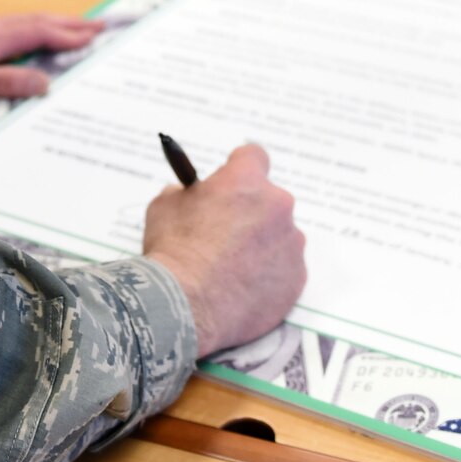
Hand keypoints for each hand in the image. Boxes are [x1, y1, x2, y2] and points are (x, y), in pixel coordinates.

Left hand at [0, 13, 101, 106]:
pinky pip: (12, 26)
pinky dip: (32, 29)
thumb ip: (6, 83)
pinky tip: (28, 36)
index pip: (43, 33)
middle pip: (39, 22)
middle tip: (99, 26)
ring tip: (73, 28)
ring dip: (53, 24)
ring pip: (25, 22)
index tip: (98, 35)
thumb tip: (46, 83)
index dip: (71, 35)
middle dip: (70, 24)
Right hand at [142, 144, 306, 357]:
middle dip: (251, 213)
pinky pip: (285, 269)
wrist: (186, 305)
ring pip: (279, 237)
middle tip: (226, 235)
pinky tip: (243, 290)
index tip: (230, 185)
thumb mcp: (164, 207)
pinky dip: (269, 276)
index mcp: (245, 180)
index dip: (239, 170)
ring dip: (262, 246)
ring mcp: (292, 242)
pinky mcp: (297, 277)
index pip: (254, 156)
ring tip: (233, 270)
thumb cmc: (173, 251)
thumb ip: (183, 194)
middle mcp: (277, 205)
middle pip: (269, 200)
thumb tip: (187, 195)